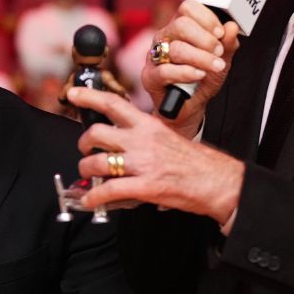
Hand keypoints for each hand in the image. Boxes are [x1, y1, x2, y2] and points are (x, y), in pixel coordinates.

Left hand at [67, 86, 243, 226]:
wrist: (218, 181)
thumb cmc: (197, 162)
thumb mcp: (168, 137)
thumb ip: (144, 136)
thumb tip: (122, 143)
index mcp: (148, 126)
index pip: (114, 104)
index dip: (90, 97)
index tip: (74, 93)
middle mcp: (142, 141)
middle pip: (97, 133)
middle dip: (84, 143)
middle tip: (85, 151)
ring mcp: (142, 164)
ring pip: (97, 163)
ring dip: (86, 171)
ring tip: (89, 176)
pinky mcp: (144, 187)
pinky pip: (109, 191)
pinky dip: (94, 197)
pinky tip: (90, 200)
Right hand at [141, 0, 240, 136]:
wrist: (191, 106)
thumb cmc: (202, 79)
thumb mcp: (221, 60)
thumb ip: (227, 44)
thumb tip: (232, 27)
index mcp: (180, 27)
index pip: (187, 8)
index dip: (206, 18)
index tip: (220, 32)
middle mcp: (165, 37)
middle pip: (180, 25)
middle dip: (205, 39)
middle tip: (218, 51)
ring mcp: (154, 56)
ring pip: (176, 48)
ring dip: (201, 58)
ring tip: (215, 66)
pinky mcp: (149, 76)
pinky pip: (165, 71)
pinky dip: (186, 72)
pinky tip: (199, 75)